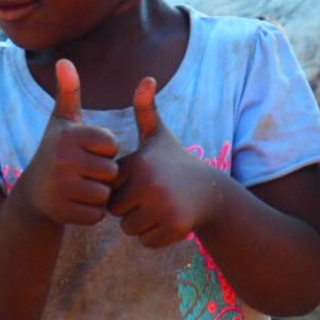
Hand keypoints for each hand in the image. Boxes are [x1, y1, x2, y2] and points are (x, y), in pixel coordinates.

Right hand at [16, 60, 119, 226]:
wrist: (33, 193)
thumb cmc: (55, 151)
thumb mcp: (61, 121)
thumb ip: (68, 91)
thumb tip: (64, 60)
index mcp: (69, 136)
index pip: (111, 144)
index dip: (104, 150)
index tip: (87, 150)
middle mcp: (63, 160)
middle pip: (111, 171)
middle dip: (102, 174)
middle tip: (82, 171)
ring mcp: (62, 188)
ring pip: (105, 194)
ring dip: (98, 193)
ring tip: (80, 186)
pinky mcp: (64, 213)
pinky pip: (97, 214)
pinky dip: (92, 212)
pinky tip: (77, 202)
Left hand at [109, 77, 218, 248]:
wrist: (211, 192)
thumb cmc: (177, 162)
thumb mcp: (160, 135)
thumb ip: (145, 109)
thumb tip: (146, 78)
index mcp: (139, 164)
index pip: (109, 188)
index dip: (122, 187)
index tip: (141, 180)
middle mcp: (149, 185)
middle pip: (117, 212)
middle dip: (130, 209)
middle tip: (151, 197)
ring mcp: (163, 208)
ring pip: (130, 230)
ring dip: (141, 224)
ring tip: (159, 207)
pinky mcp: (174, 228)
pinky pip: (146, 242)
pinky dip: (155, 236)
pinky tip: (169, 219)